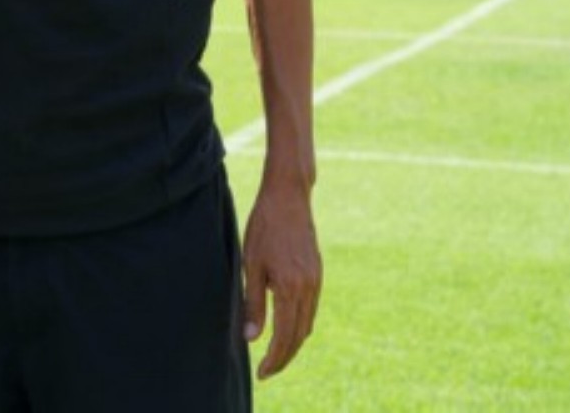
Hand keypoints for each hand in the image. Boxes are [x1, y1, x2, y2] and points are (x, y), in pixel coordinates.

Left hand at [242, 178, 321, 379]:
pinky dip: (300, 324)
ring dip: (293, 342)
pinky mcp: (318, 273)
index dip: (274, 358)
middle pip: (300, 335)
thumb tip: (252, 337)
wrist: (288, 197)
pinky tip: (287, 327)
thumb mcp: (251, 264)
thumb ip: (253, 302)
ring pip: (308, 324)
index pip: (284, 335)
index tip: (262, 372)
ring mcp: (316, 280)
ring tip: (276, 354)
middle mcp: (309, 288)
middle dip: (284, 357)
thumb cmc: (264, 227)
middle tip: (268, 370)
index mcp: (290, 287)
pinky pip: (311, 309)